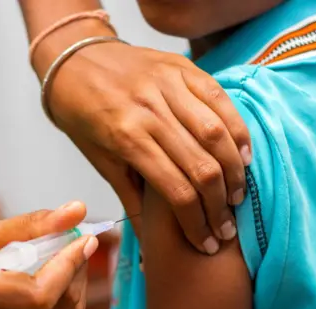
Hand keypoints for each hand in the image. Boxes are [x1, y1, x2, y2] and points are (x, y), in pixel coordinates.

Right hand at [0, 201, 96, 308]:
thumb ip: (33, 224)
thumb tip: (77, 210)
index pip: (38, 294)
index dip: (68, 266)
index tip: (85, 238)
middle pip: (57, 307)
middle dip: (74, 270)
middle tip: (72, 240)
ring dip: (69, 283)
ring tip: (56, 256)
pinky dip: (55, 297)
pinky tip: (40, 276)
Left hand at [37, 37, 251, 253]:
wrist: (72, 59)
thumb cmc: (81, 114)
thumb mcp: (98, 159)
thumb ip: (129, 196)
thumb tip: (149, 238)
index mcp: (126, 139)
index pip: (176, 191)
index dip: (196, 223)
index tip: (207, 243)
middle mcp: (150, 112)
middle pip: (202, 166)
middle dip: (220, 205)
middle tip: (227, 226)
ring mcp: (168, 86)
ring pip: (216, 134)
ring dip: (234, 171)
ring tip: (237, 195)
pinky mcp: (182, 67)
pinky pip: (219, 99)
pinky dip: (237, 128)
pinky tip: (243, 154)